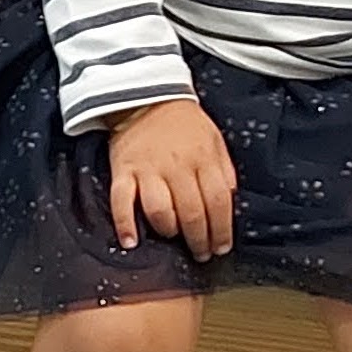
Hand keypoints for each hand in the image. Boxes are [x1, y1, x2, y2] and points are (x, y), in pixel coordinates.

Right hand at [104, 96, 238, 258]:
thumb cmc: (184, 124)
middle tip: (201, 254)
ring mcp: (148, 169)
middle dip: (199, 239)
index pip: (218, 202)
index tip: (221, 247)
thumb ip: (224, 170)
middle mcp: (177, 166)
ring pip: (160, 211)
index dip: (222, 230)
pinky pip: (122, 201)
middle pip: (192, 213)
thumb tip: (230, 202)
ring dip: (169, 231)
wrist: (146, 97)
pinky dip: (125, 225)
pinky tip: (131, 241)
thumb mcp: (214, 140)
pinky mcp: (123, 171)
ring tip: (172, 238)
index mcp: (203, 159)